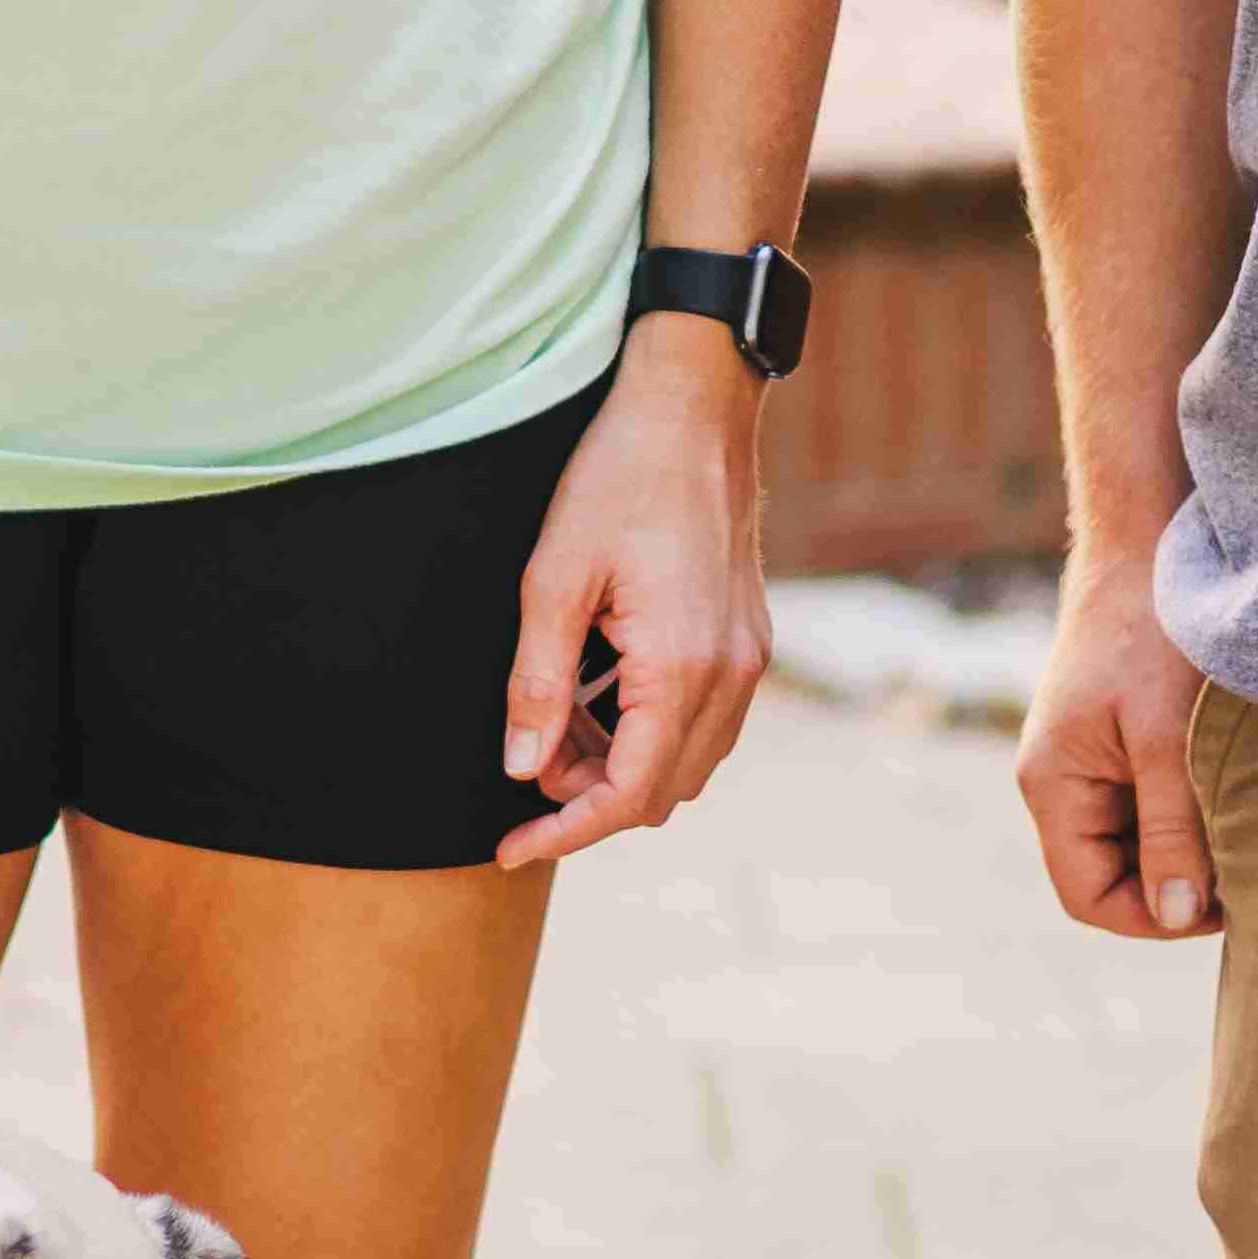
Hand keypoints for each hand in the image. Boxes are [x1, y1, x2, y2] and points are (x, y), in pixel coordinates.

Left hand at [491, 326, 766, 871]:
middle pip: (661, 793)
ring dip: (621, 766)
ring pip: (686, 763)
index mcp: (682, 667)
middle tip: (526, 762)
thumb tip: (523, 768)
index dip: (563, 832)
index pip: (627, 794)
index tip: (509, 849)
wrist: (693, 409)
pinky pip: (704, 722)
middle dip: (588, 798)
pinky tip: (599, 694)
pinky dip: (651, 732)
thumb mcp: (553, 578)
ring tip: (557, 723)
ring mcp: (749, 660)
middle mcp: (730, 676)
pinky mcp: (748, 640)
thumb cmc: (618, 478)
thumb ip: (538, 682)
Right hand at [1017, 534, 1212, 937]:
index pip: (1088, 897)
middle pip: (1110, 876)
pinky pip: (1146, 805)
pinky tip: (1231, 792)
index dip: (1152, 918)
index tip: (1224, 902)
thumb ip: (1171, 829)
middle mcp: (1058, 782)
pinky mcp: (1116, 743)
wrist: (1142, 545)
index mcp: (1051, 785)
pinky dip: (1187, 812)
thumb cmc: (1149, 633)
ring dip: (1186, 846)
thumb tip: (1178, 915)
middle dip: (1174, 883)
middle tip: (1247, 868)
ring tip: (1244, 828)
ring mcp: (1086, 763)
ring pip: (1134, 843)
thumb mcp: (1165, 738)